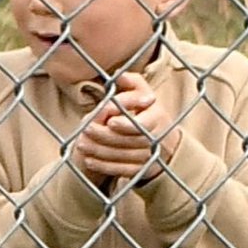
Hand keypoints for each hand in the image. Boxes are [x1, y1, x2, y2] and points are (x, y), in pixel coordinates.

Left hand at [73, 69, 170, 186]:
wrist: (165, 141)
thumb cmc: (147, 111)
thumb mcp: (144, 93)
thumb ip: (132, 83)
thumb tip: (119, 76)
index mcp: (158, 118)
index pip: (143, 124)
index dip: (127, 124)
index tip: (110, 121)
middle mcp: (157, 139)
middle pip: (130, 141)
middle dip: (105, 136)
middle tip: (85, 130)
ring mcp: (151, 157)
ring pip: (124, 157)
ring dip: (101, 152)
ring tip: (81, 145)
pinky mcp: (143, 170)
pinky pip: (123, 171)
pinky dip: (105, 167)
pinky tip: (89, 161)